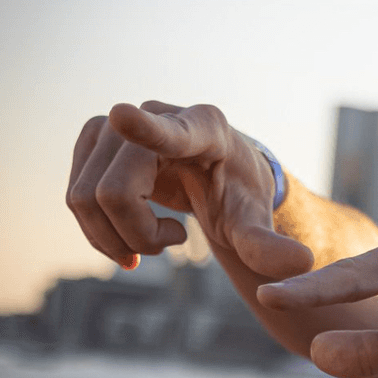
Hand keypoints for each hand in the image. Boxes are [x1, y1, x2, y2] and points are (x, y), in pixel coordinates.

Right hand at [67, 101, 312, 278]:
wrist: (220, 176)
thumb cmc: (240, 194)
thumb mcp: (254, 222)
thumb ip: (268, 245)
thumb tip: (303, 263)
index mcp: (205, 129)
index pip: (169, 131)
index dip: (144, 129)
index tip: (123, 116)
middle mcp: (158, 114)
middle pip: (114, 192)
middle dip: (137, 235)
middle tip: (175, 242)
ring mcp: (118, 124)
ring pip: (85, 198)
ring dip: (116, 236)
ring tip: (160, 236)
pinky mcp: (94, 139)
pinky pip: (74, 196)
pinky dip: (99, 230)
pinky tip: (133, 235)